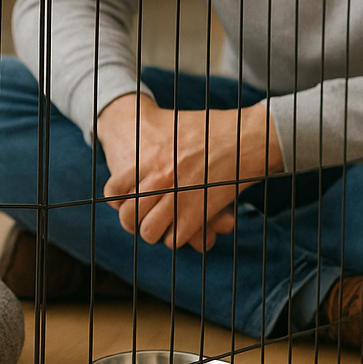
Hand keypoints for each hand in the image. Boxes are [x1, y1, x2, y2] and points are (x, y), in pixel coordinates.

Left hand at [95, 93, 284, 252]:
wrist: (248, 137)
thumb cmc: (212, 128)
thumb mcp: (173, 124)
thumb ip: (154, 134)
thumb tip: (135, 124)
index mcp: (150, 157)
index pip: (114, 190)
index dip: (117, 199)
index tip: (127, 199)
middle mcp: (160, 178)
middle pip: (129, 215)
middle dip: (133, 222)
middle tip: (142, 218)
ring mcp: (179, 196)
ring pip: (149, 231)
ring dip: (154, 232)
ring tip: (162, 226)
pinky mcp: (199, 212)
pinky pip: (175, 239)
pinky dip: (177, 238)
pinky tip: (182, 228)